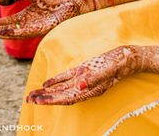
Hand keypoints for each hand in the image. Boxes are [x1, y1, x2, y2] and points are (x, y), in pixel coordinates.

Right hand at [0, 0, 100, 39]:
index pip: (7, 21)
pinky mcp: (40, 30)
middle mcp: (28, 23)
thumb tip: (1, 1)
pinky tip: (1, 32)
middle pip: (7, 29)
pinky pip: (23, 33)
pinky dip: (11, 32)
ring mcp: (34, 28)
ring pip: (12, 34)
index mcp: (26, 15)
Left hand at [26, 45, 142, 104]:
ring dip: (47, 92)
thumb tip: (80, 86)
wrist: (130, 58)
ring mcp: (84, 79)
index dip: (51, 100)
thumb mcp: (109, 69)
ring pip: (61, 88)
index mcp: (90, 89)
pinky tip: (45, 84)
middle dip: (44, 98)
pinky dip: (55, 81)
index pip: (66, 98)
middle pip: (60, 96)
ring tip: (32, 94)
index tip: (37, 101)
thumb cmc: (122, 64)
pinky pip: (67, 78)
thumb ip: (95, 78)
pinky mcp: (84, 71)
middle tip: (27, 99)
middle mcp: (85, 87)